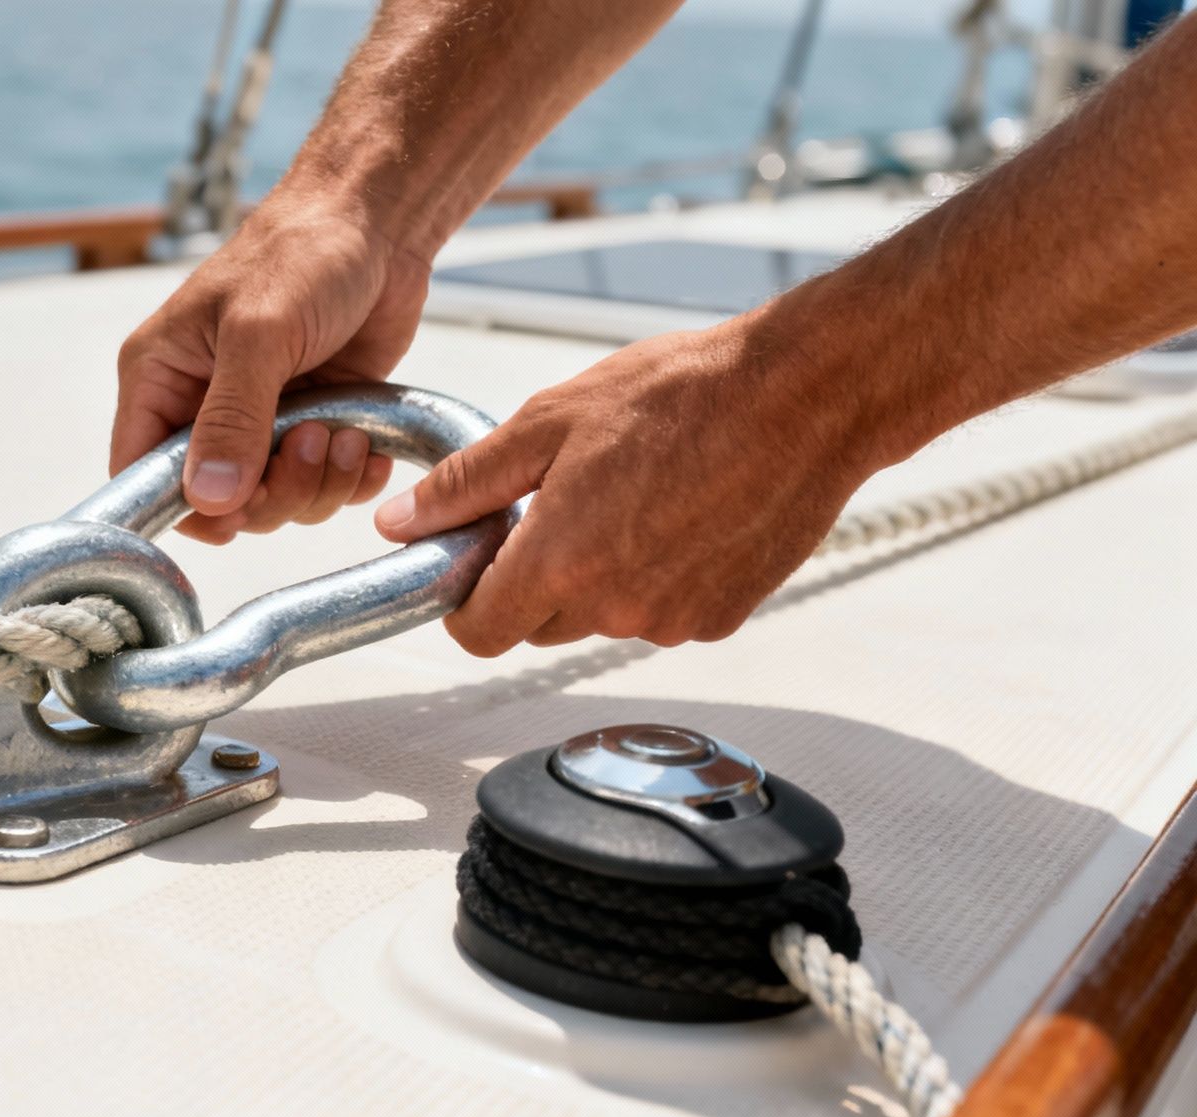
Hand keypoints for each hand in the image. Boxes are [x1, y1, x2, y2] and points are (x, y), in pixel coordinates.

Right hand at [112, 196, 420, 542]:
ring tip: (344, 431)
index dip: (183, 506)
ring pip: (274, 503)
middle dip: (272, 492)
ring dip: (316, 484)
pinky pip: (322, 488)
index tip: (235, 506)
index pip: (141, 473)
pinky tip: (365, 444)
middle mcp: (203, 406)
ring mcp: (261, 419)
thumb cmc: (303, 252)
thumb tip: (208, 499)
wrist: (379, 224)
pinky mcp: (313, 423)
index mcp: (161, 377)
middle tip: (310, 442)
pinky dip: (348, 480)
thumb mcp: (259, 331)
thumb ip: (232, 418)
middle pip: (218, 503)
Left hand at [374, 324, 874, 653]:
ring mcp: (671, 620)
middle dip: (530, 577)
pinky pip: (659, 612)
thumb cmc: (684, 393)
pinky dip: (654, 577)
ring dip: (595, 575)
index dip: (465, 600)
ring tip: (628, 494)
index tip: (474, 559)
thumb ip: (464, 485)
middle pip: (536, 625)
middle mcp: (614, 608)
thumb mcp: (549, 422)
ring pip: (599, 618)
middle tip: (556, 503)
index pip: (478, 632)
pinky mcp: (719, 618)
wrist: (805, 394)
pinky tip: (677, 513)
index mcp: (560, 562)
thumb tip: (401, 522)